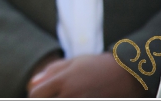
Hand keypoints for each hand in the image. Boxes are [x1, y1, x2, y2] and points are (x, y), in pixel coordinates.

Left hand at [27, 53, 148, 96]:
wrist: (129, 74)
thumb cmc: (99, 66)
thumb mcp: (74, 62)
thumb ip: (51, 72)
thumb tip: (31, 83)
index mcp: (63, 81)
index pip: (35, 94)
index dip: (34, 95)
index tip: (39, 94)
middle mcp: (71, 95)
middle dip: (46, 99)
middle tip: (54, 94)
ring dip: (60, 100)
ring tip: (68, 94)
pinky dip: (73, 100)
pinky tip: (77, 96)